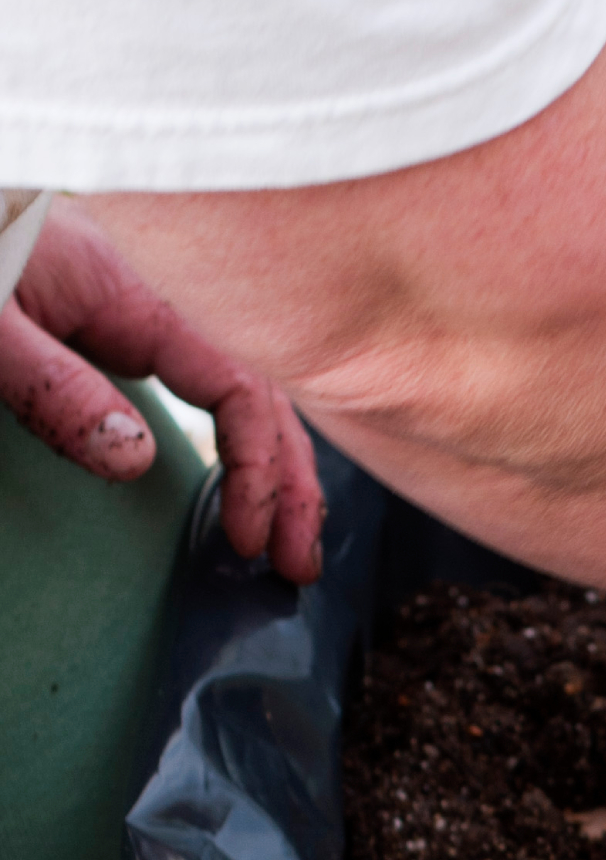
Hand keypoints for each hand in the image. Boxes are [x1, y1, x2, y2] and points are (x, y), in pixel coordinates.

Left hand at [1, 200, 322, 582]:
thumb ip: (55, 388)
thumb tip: (135, 461)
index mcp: (142, 296)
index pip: (241, 389)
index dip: (258, 471)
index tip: (247, 536)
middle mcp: (162, 302)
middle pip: (264, 398)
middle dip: (291, 485)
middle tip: (296, 563)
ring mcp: (148, 313)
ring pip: (248, 395)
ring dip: (278, 469)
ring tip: (289, 539)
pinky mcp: (128, 326)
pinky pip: (214, 386)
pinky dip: (245, 440)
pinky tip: (247, 479)